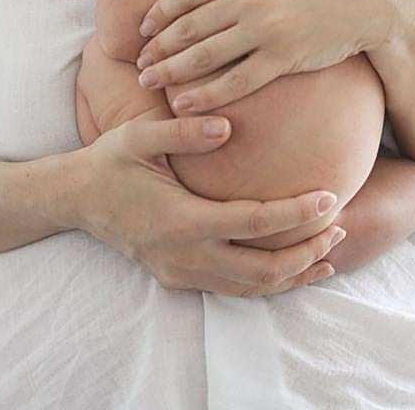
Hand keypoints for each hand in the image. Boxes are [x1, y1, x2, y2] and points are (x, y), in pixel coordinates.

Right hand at [69, 113, 346, 296]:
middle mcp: (184, 255)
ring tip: (329, 249)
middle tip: (339, 226)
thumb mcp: (137, 136)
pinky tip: (295, 269)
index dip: (296, 213)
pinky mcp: (178, 278)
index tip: (329, 196)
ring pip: (251, 288)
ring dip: (294, 273)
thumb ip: (182, 131)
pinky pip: (234, 290)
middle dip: (307, 252)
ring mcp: (181, 272)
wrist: (74, 200)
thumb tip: (227, 125)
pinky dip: (269, 283)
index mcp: (180, 219)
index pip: (253, 222)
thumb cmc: (109, 161)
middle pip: (262, 270)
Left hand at [134, 0, 414, 112]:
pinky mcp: (283, 56)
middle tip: (139, 62)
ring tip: (150, 83)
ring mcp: (265, 27)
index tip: (145, 29)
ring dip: (171, 72)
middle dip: (158, 47)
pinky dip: (205, 95)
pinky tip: (184, 104)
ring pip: (204, 55)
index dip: (161, 13)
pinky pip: (235, 81)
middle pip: (189, 26)